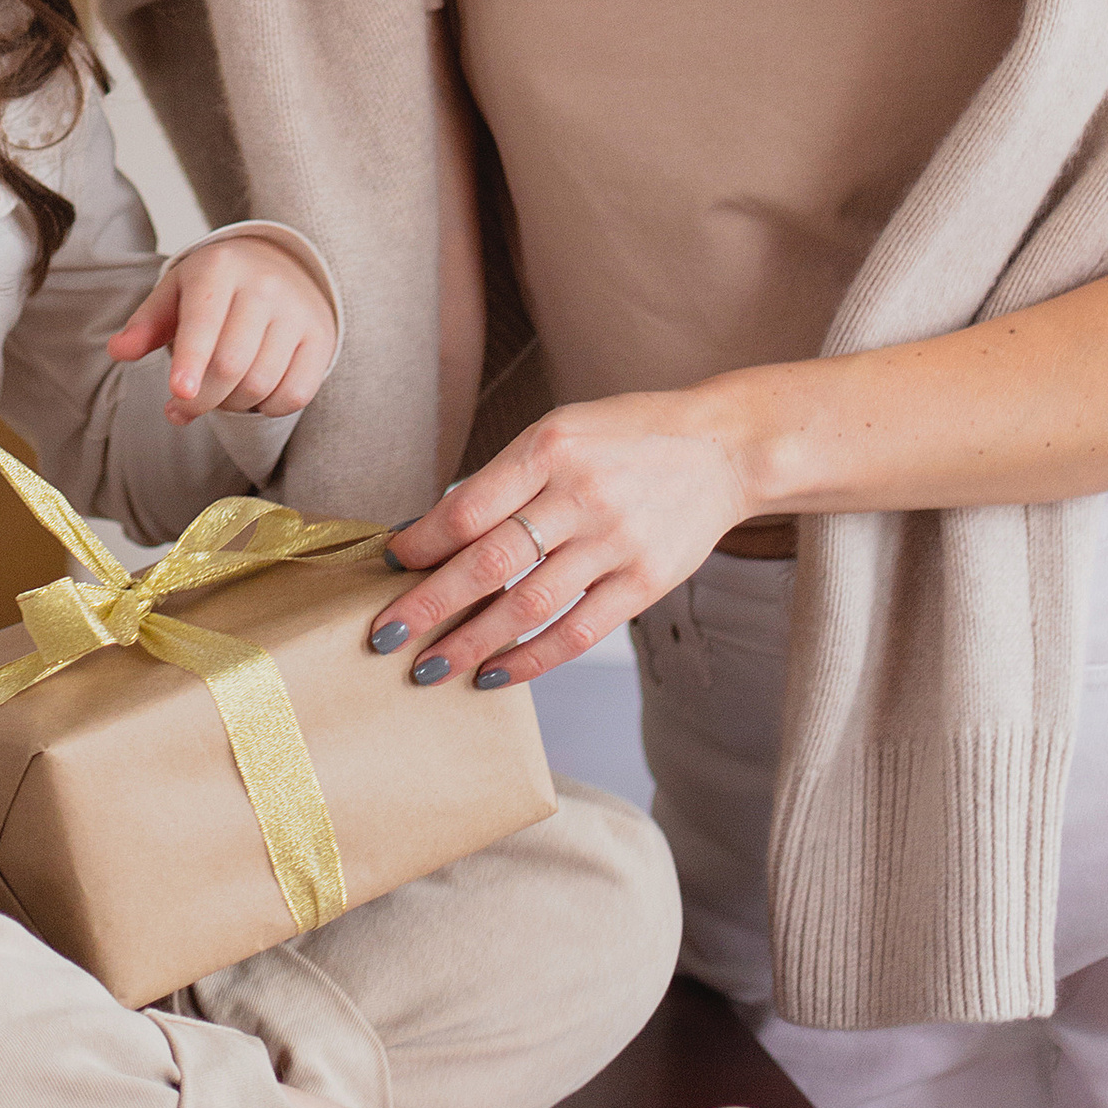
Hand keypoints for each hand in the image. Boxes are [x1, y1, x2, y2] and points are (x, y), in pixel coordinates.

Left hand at [108, 235, 339, 430]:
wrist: (279, 265)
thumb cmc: (215, 287)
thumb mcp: (176, 292)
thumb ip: (147, 323)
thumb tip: (118, 350)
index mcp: (219, 268)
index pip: (204, 322)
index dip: (191, 361)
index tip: (179, 394)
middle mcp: (264, 286)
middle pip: (230, 365)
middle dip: (201, 399)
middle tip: (182, 406)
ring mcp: (297, 311)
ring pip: (261, 383)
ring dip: (231, 405)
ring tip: (216, 395)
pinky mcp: (321, 338)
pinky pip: (295, 394)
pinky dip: (268, 408)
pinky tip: (252, 396)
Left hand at [370, 388, 751, 685]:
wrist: (723, 448)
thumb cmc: (625, 438)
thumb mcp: (560, 432)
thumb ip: (504, 479)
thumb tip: (430, 531)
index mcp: (549, 449)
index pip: (469, 507)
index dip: (422, 543)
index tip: (388, 566)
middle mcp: (581, 495)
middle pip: (490, 562)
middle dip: (429, 605)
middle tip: (385, 636)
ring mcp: (617, 542)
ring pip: (529, 606)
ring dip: (472, 643)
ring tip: (431, 667)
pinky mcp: (646, 582)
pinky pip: (579, 632)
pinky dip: (531, 659)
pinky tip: (495, 675)